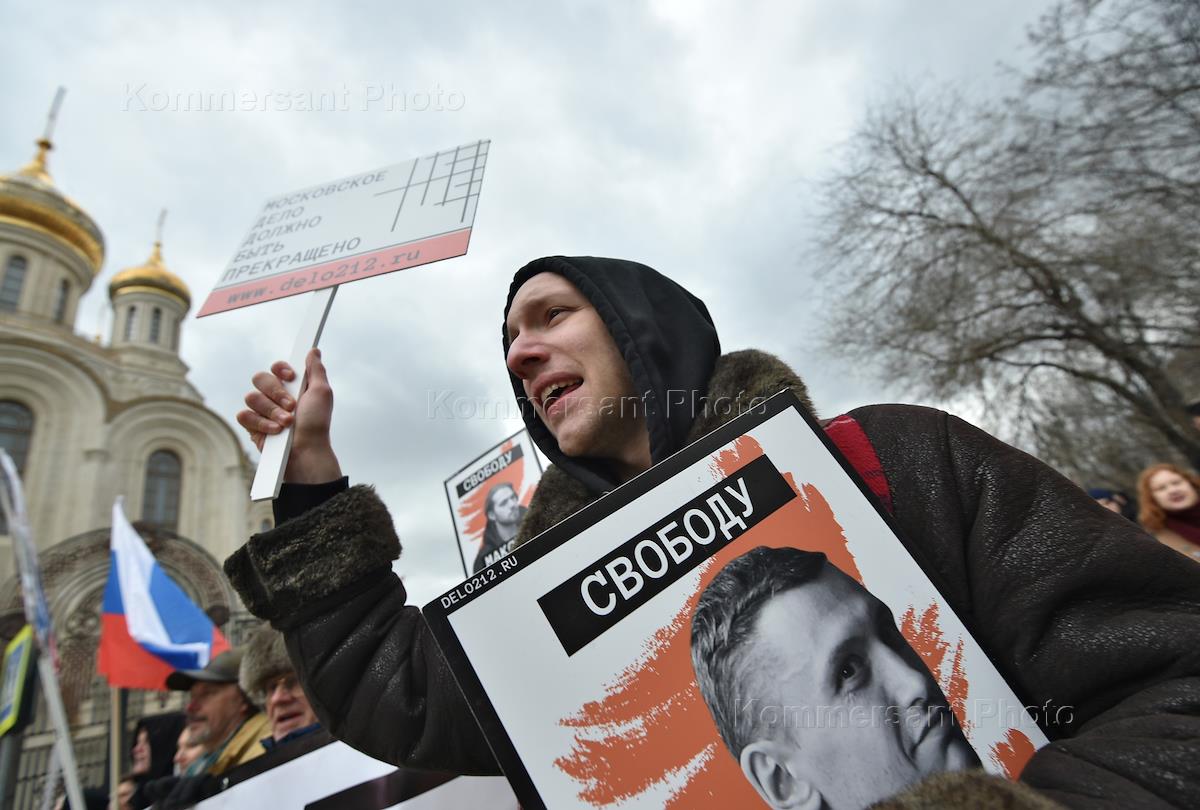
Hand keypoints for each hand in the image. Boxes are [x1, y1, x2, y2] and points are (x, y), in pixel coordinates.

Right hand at [236, 348, 342, 483]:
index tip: (291, 377)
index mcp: (290, 387)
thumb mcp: (322, 393)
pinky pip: (244, 415)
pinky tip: (275, 431)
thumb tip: (313, 351)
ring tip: (287, 423)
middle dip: (275, 392)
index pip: (276, 367)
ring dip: (271, 411)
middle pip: (260, 378)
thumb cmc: (316, 424)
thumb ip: (316, 370)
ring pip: (251, 397)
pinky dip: (261, 423)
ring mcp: (262, 412)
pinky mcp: (252, 427)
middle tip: (291, 406)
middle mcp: (274, 397)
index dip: (280, 369)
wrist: (306, 452)